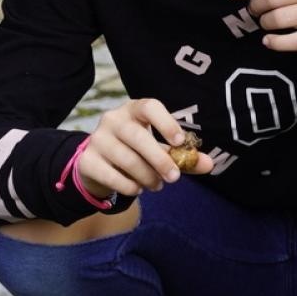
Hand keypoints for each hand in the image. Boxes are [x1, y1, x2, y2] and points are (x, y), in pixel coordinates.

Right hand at [74, 99, 214, 198]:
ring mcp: (97, 139)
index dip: (165, 122)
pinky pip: (111, 176)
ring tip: (157, 185)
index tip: (180, 142)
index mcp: (134, 110)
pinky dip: (129, 186)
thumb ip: (184, 156)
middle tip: (174, 177)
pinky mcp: (87, 160)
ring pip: (126, 158)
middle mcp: (112, 119)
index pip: (149, 106)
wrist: (99, 165)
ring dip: (147, 176)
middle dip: (159, 159)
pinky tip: (137, 189)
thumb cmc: (136, 152)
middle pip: (137, 136)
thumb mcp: (161, 150)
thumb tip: (209, 164)